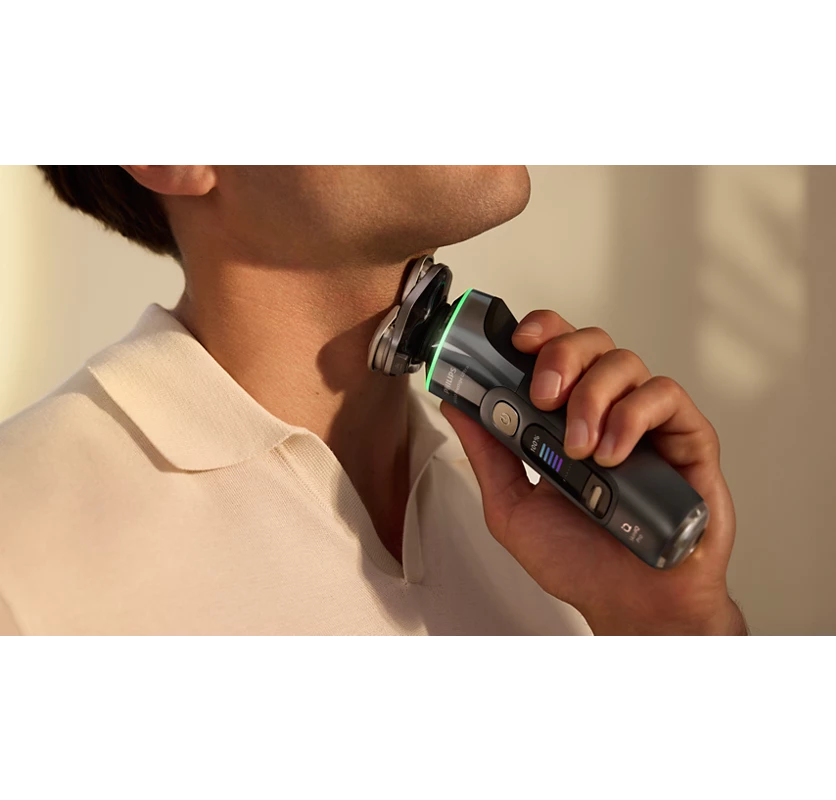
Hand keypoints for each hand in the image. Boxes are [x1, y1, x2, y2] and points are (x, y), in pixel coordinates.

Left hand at [440, 310, 746, 634]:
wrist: (630, 606)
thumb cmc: (579, 562)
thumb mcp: (512, 508)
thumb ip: (487, 453)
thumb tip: (456, 404)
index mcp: (565, 420)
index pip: (556, 350)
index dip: (539, 332)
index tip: (515, 343)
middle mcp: (607, 411)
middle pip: (591, 342)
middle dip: (561, 355)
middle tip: (543, 396)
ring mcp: (648, 423)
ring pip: (626, 362)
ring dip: (593, 397)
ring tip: (580, 450)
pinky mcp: (688, 437)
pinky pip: (665, 396)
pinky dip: (632, 417)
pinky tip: (612, 455)